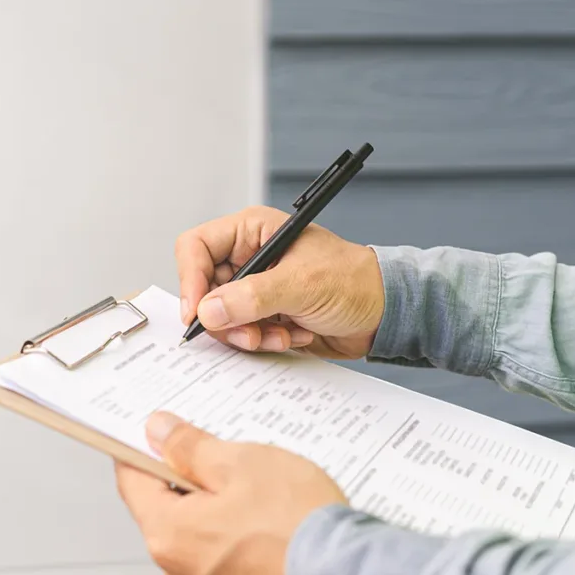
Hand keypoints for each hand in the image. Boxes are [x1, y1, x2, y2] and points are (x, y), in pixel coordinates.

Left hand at [114, 411, 348, 574]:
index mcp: (168, 536)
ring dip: (225, 530)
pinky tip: (279, 544)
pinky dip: (246, 561)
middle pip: (172, 519)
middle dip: (199, 493)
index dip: (145, 453)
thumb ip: (192, 447)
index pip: (133, 483)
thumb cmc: (299, 528)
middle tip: (241, 475)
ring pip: (204, 551)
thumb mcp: (244, 462)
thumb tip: (159, 433)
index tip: (157, 439)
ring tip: (271, 513)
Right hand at [176, 205, 384, 358]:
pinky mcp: (265, 316)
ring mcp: (257, 290)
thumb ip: (253, 297)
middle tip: (250, 334)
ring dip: (250, 334)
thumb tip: (209, 310)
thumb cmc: (355, 281)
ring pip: (222, 319)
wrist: (384, 313)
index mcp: (253, 232)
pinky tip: (295, 334)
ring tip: (282, 334)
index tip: (197, 313)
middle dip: (226, 318)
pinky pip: (244, 335)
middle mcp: (250, 259)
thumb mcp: (303, 284)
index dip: (191, 280)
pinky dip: (266, 342)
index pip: (197, 248)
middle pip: (205, 291)